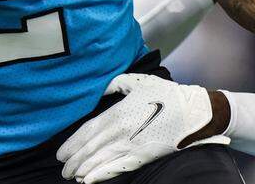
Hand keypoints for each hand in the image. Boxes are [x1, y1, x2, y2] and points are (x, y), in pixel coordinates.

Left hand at [56, 74, 229, 183]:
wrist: (193, 112)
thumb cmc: (167, 95)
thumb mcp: (139, 81)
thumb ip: (116, 83)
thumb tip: (102, 86)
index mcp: (118, 113)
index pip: (87, 131)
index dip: (72, 144)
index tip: (61, 153)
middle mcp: (120, 131)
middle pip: (89, 149)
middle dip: (73, 161)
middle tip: (63, 169)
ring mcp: (130, 146)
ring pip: (99, 161)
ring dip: (83, 170)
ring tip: (73, 176)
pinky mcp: (142, 157)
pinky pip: (117, 168)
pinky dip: (101, 175)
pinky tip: (89, 181)